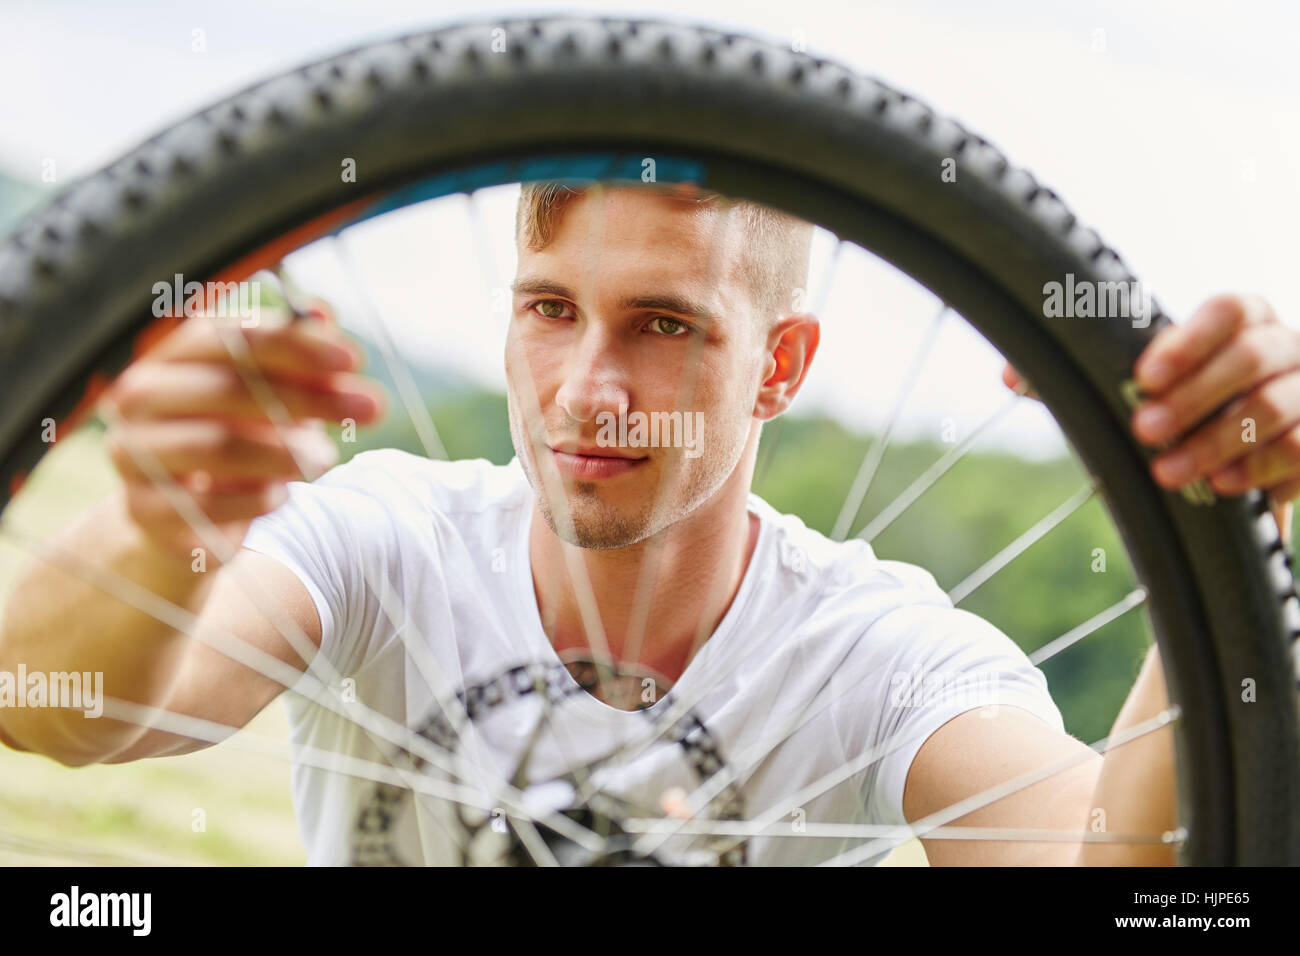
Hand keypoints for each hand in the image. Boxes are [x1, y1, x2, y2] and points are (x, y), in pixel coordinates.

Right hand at [99, 302, 385, 561]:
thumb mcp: (273, 394)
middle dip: (310, 398)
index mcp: (173, 356)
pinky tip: (280, 496)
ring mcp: (134, 454)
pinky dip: (258, 499)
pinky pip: (210, 505)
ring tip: (325, 460)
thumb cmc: (238, 439)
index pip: (232, 336)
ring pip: (219, 446)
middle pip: (230, 388)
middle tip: (373, 409)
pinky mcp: (143, 510)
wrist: (185, 517)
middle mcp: (142, 397)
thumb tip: (321, 312)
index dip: (296, 345)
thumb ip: (296, 356)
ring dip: (288, 454)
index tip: (354, 361)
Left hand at [1002, 294, 1297, 542]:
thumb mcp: (1143, 388)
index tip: (1143, 376)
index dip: (1189, 340)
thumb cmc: (1184, 406)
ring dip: (1217, 442)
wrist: (1245, 456)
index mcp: (1244, 321)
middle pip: (1253, 358)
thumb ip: (1087, 376)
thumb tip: (1012, 373)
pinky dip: (1261, 468)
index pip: (1228, 311)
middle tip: (1144, 431)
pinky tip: (1223, 487)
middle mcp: (1286, 347)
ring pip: (1276, 407)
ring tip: (1168, 474)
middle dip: (1195, 397)